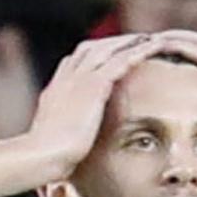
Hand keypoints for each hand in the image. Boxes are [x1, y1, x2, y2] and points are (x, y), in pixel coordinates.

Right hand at [23, 31, 162, 170]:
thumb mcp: (50, 140)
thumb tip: (69, 142)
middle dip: (114, 42)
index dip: (92, 55)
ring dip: (131, 42)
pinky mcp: (94, 86)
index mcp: (55, 91)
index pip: (72, 62)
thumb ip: (61, 132)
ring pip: (108, 49)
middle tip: (136, 41)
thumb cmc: (44, 157)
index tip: (109, 55)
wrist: (41, 156)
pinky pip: (122, 60)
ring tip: (152, 39)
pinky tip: (155, 47)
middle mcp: (66, 80)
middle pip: (91, 48)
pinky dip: (139, 51)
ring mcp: (79, 80)